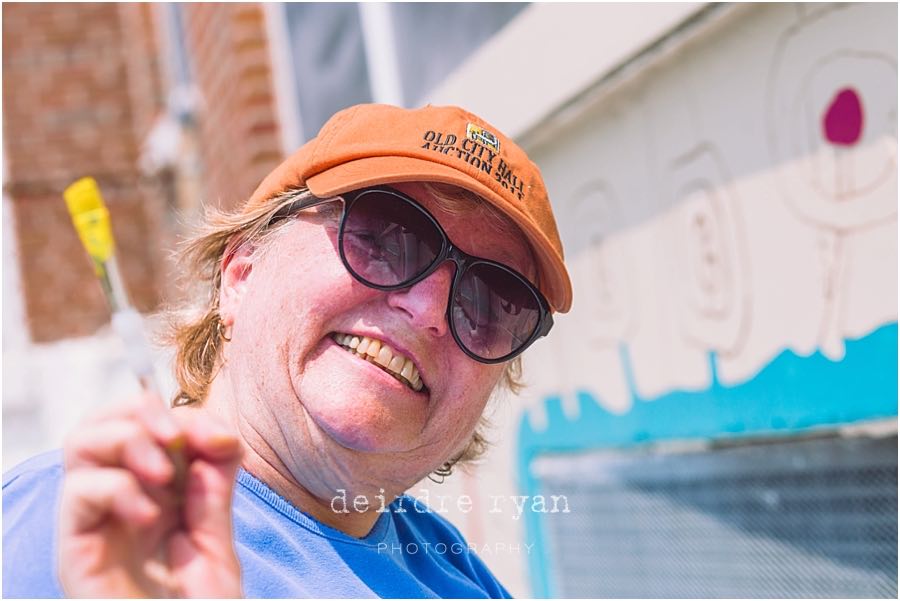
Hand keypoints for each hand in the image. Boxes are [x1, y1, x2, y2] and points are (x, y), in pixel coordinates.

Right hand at [58, 393, 243, 597]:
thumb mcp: (216, 548)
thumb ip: (213, 494)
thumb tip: (219, 437)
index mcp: (157, 496)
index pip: (153, 428)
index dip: (188, 419)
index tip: (221, 441)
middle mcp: (120, 502)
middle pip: (107, 421)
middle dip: (144, 413)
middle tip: (179, 438)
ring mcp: (95, 524)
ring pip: (81, 443)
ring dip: (126, 439)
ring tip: (163, 471)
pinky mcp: (75, 551)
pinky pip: (78, 494)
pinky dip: (115, 488)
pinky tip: (149, 516)